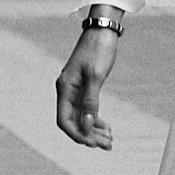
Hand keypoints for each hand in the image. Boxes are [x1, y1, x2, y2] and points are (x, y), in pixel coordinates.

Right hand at [56, 23, 120, 147]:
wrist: (102, 30)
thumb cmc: (98, 49)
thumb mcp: (96, 76)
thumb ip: (90, 100)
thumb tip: (87, 124)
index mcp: (65, 88)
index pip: (64, 121)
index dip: (77, 135)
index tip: (93, 144)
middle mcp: (66, 91)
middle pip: (73, 122)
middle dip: (89, 136)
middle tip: (108, 145)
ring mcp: (74, 90)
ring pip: (81, 118)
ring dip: (94, 131)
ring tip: (110, 140)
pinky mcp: (84, 87)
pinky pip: (86, 110)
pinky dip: (96, 120)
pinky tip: (107, 128)